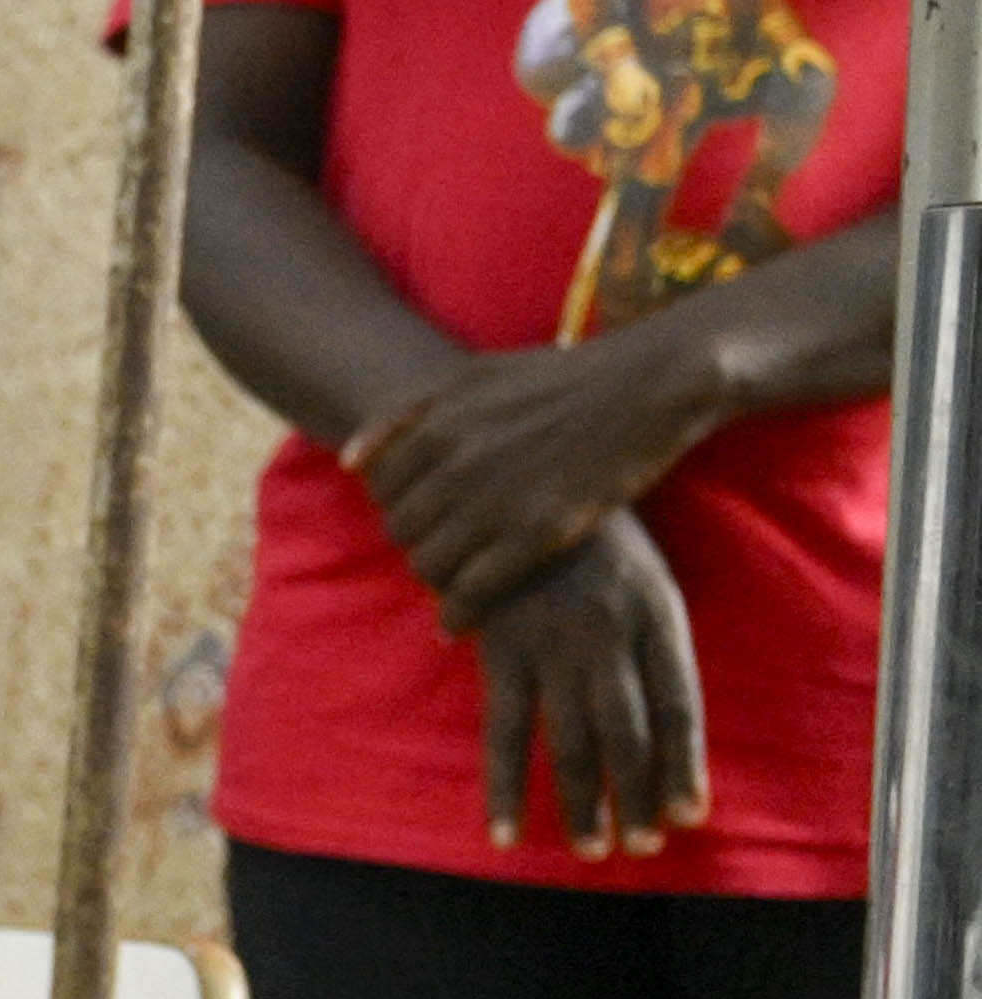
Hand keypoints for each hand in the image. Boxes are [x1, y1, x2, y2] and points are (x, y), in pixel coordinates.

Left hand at [345, 331, 715, 615]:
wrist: (648, 385)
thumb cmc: (563, 379)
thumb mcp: (475, 377)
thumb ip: (408, 415)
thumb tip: (350, 462)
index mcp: (436, 424)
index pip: (380, 488)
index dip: (399, 505)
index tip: (425, 516)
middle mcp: (456, 464)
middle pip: (400, 529)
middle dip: (416, 542)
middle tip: (443, 552)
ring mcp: (495, 500)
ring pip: (428, 565)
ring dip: (435, 580)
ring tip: (453, 583)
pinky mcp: (537, 534)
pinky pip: (470, 592)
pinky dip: (457, 613)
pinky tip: (459, 621)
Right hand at [463, 510, 713, 857]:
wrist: (512, 473)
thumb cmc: (588, 530)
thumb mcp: (642, 573)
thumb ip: (650, 638)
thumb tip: (659, 715)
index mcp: (657, 615)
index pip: (680, 708)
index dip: (684, 767)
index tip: (690, 815)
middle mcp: (610, 635)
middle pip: (632, 735)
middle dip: (639, 798)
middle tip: (642, 848)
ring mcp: (553, 645)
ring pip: (573, 742)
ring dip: (584, 804)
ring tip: (593, 849)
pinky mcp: (501, 650)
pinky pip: (503, 732)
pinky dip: (505, 786)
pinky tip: (507, 831)